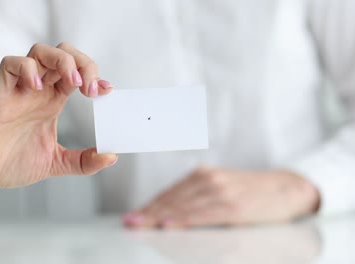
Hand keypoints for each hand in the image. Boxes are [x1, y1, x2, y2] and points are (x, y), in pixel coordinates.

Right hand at [0, 42, 117, 206]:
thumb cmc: (13, 163)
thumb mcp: (56, 163)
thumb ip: (83, 161)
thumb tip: (111, 157)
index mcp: (52, 101)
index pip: (76, 73)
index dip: (94, 75)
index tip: (106, 91)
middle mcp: (37, 91)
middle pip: (62, 54)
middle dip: (82, 62)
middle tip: (91, 89)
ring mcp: (18, 91)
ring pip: (39, 52)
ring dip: (61, 60)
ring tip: (72, 83)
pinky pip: (9, 65)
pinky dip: (25, 68)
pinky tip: (36, 87)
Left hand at [123, 167, 319, 228]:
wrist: (286, 188)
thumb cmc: (250, 191)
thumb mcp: (221, 187)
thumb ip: (197, 196)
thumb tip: (169, 212)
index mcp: (202, 175)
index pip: (169, 193)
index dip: (149, 206)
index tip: (133, 216)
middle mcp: (208, 180)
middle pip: (172, 200)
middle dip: (149, 212)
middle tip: (130, 223)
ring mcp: (220, 192)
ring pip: (183, 207)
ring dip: (160, 217)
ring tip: (142, 225)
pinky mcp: (234, 207)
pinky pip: (203, 215)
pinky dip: (184, 220)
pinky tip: (170, 225)